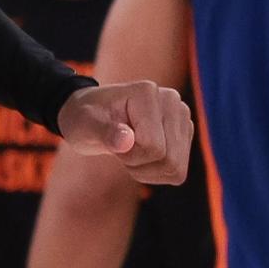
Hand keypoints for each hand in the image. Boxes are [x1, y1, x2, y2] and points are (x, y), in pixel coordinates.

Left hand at [55, 81, 193, 184]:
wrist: (91, 116)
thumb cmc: (84, 118)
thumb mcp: (84, 126)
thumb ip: (104, 132)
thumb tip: (126, 140)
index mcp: (148, 93)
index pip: (154, 147)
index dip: (130, 156)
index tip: (113, 142)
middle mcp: (172, 101)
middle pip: (169, 160)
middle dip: (140, 165)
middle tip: (120, 150)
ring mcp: (182, 117)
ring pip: (176, 169)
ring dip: (147, 171)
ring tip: (129, 152)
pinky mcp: (184, 133)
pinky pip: (177, 173)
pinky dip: (156, 174)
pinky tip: (141, 158)